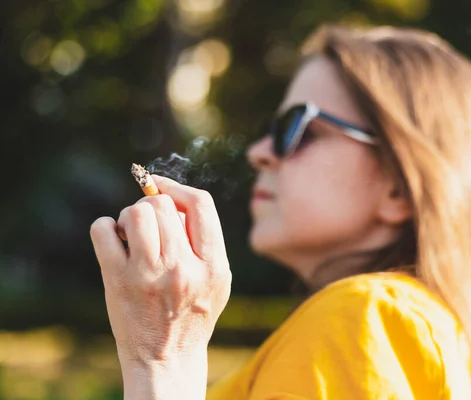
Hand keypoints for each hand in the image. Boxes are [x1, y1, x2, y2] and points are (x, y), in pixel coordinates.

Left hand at [90, 175, 231, 363]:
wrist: (165, 358)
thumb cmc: (192, 314)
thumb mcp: (217, 280)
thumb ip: (206, 242)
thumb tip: (174, 201)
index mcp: (213, 265)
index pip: (200, 204)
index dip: (178, 187)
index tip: (162, 185)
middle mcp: (183, 268)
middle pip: (163, 206)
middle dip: (151, 207)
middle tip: (147, 226)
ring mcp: (148, 274)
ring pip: (135, 213)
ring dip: (130, 217)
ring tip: (131, 234)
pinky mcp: (117, 280)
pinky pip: (103, 229)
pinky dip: (105, 228)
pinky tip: (114, 241)